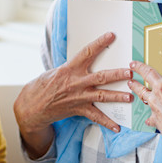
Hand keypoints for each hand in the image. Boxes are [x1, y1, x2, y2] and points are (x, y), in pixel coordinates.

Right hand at [14, 32, 133, 157]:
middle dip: (117, 74)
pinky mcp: (78, 110)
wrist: (32, 106)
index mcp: (69, 69)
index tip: (110, 36)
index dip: (99, 43)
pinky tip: (117, 126)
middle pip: (101, 77)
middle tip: (130, 71)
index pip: (87, 53)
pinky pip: (96, 116)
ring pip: (102, 95)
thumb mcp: (54, 72)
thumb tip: (83, 61)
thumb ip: (71, 68)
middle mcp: (76, 82)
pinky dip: (107, 122)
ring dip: (117, 96)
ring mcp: (78, 97)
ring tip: (130, 97)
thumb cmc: (42, 87)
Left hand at [128, 30, 161, 162]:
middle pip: (148, 73)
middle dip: (139, 66)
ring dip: (135, 86)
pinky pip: (149, 113)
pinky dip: (149, 115)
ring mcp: (156, 103)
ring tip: (130, 82)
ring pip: (141, 90)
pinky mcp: (154, 116)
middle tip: (133, 62)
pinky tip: (147, 117)